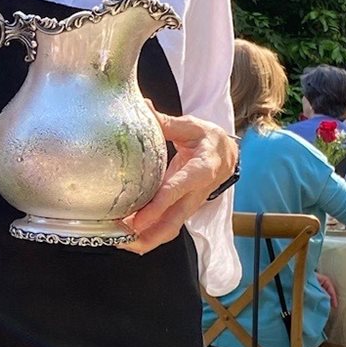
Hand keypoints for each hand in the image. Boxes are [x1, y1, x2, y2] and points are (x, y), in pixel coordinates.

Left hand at [123, 112, 237, 254]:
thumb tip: (144, 107)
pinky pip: (165, 228)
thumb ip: (167, 122)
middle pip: (173, 223)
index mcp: (200, 170)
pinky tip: (125, 235)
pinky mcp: (181, 211)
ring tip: (117, 240)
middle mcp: (195, 194)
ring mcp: (189, 206)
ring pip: (169, 230)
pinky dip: (146, 235)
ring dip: (145, 240)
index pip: (177, 190)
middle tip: (120, 236)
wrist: (228, 156)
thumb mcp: (191, 127)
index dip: (158, 206)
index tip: (138, 218)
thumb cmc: (208, 140)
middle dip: (147, 234)